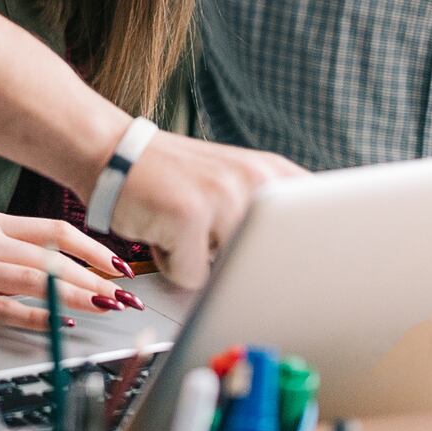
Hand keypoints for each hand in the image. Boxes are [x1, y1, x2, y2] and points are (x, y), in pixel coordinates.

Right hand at [0, 212, 137, 331]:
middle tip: (124, 295)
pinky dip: (38, 317)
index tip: (119, 265)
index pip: (55, 230)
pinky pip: (5, 309)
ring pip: (36, 281)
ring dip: (77, 295)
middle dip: (95, 278)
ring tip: (105, 307)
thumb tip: (67, 265)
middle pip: (52, 258)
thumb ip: (15, 244)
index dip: (93, 248)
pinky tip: (62, 323)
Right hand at [109, 131, 303, 288]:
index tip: (318, 277)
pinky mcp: (189, 215)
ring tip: (184, 230)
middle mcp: (254, 179)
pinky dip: (172, 264)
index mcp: (272, 173)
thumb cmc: (171, 180)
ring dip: (201, 263)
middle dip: (240, 269)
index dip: (314, 261)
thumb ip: (270, 216)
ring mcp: (222, 195)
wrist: (111, 153)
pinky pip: (192, 276)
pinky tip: (161, 230)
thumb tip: (306, 268)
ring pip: (229, 273)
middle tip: (212, 240)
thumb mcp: (232, 184)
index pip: (321, 227)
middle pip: (269, 263)